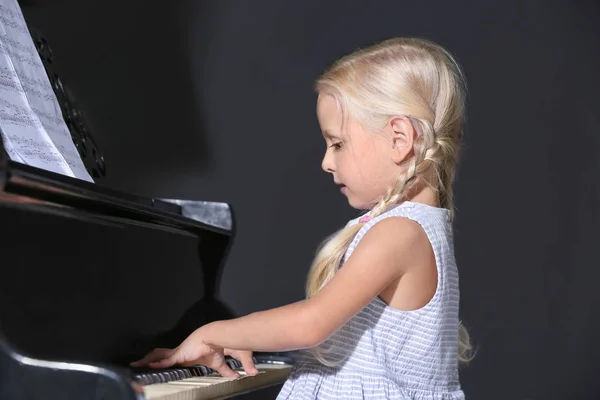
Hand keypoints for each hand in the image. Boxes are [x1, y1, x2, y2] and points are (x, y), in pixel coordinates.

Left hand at [130, 330, 257, 376]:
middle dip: (153, 359)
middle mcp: (184, 352)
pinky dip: (154, 363)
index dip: (170, 362)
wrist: (220, 335)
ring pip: (160, 356)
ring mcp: (180, 352)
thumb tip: (242, 375)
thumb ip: (229, 370)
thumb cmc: (223, 343)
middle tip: (141, 364)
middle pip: (164, 355)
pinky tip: (144, 365)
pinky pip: (164, 360)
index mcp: (192, 355)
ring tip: (136, 364)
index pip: (178, 358)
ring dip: (148, 360)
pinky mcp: (179, 354)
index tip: (162, 366)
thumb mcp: (225, 361)